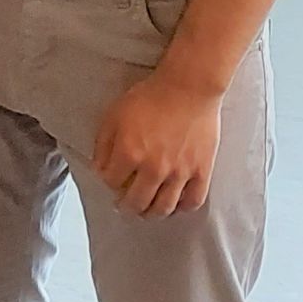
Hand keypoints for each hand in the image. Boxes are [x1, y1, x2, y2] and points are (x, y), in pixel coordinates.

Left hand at [91, 67, 224, 216]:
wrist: (188, 88)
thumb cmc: (150, 97)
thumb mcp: (114, 115)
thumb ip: (103, 144)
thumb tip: (100, 169)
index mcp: (129, 152)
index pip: (111, 182)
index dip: (108, 182)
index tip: (111, 179)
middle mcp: (153, 168)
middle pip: (136, 203)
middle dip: (127, 206)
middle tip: (126, 205)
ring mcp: (179, 172)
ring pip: (163, 208)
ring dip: (151, 213)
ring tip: (147, 210)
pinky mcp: (201, 171)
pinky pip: (192, 201)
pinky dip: (181, 208)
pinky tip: (174, 204)